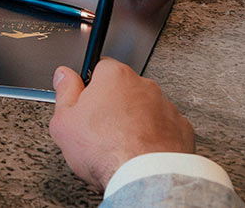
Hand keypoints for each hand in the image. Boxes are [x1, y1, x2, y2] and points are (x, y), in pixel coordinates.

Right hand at [50, 60, 194, 190]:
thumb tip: (63, 76)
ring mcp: (165, 107)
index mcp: (115, 77)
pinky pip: (163, 128)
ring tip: (120, 145)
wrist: (143, 177)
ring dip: (135, 121)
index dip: (90, 86)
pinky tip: (140, 152)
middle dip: (113, 104)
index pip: (101, 67)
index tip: (85, 101)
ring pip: (145, 108)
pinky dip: (154, 137)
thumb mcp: (65, 121)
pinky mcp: (181, 129)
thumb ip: (64, 92)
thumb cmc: (106, 149)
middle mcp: (144, 86)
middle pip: (124, 88)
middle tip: (99, 128)